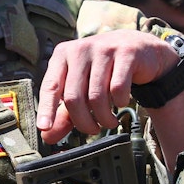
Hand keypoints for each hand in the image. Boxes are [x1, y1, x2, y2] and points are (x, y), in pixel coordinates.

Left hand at [36, 30, 179, 143]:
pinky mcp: (126, 53)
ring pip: (96, 96)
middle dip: (83, 121)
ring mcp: (103, 49)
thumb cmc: (102, 70)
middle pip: (73, 96)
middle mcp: (79, 50)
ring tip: (108, 122)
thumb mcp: (80, 87)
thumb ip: (64, 113)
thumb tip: (48, 137)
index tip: (44, 127)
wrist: (138, 47)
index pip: (50, 86)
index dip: (46, 109)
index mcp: (62, 55)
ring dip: (103, 117)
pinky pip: (118, 88)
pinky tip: (120, 103)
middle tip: (92, 130)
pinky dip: (119, 102)